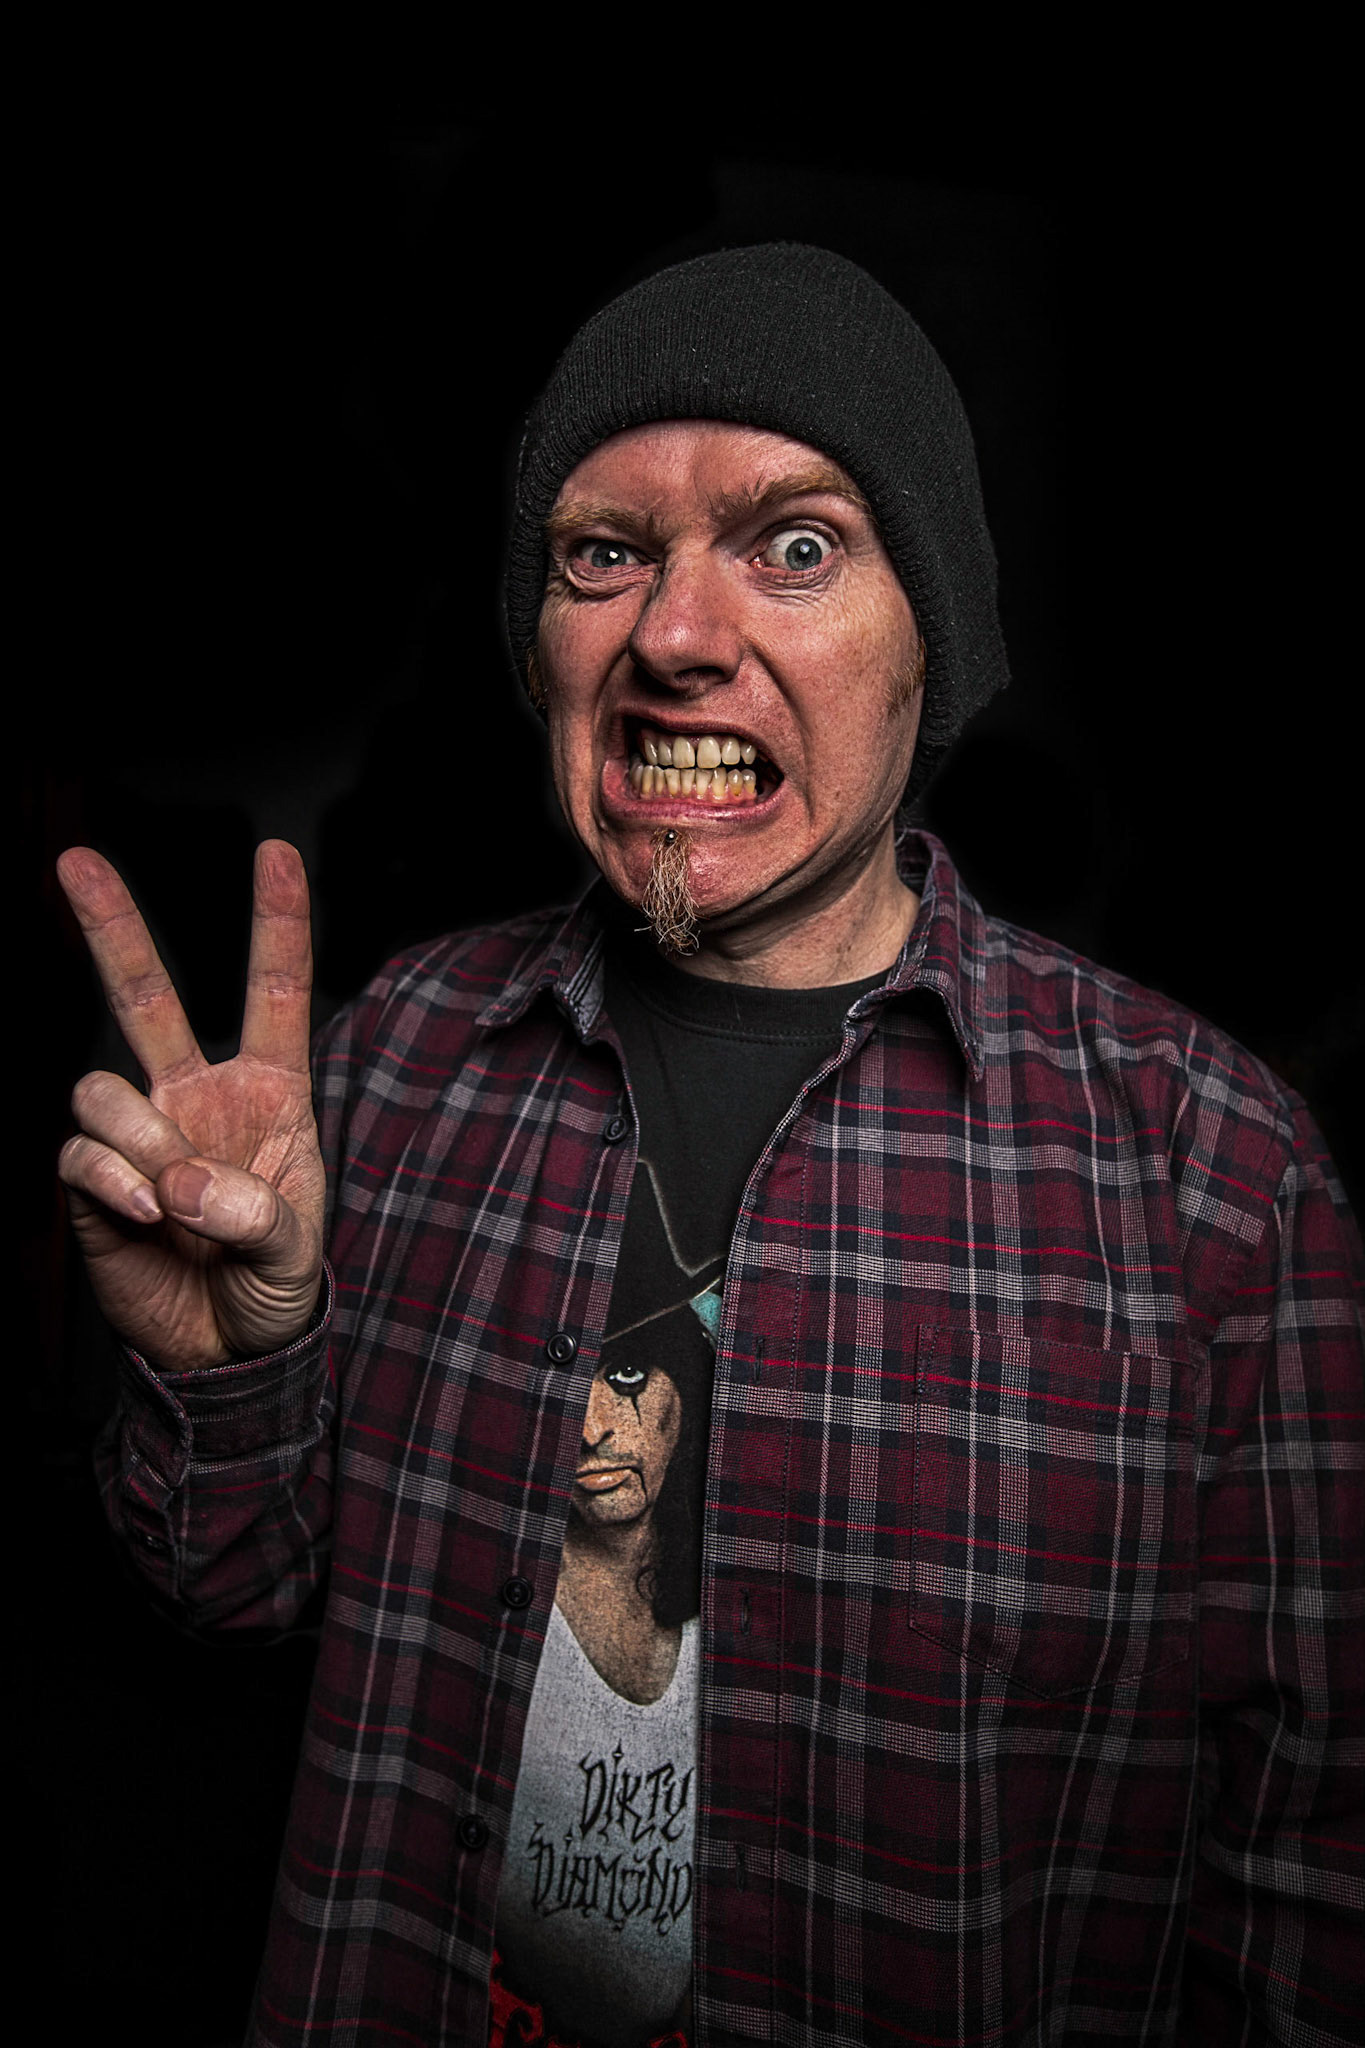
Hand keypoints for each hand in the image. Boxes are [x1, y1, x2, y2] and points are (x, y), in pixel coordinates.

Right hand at [56, 841, 325, 1371]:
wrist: (224, 1353)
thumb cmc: (272, 1288)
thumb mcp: (296, 1257)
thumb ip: (258, 1215)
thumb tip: (181, 1182)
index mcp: (269, 1091)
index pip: (273, 992)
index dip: (275, 922)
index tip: (275, 851)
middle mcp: (196, 1095)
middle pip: (146, 996)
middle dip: (112, 927)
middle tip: (73, 860)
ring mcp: (140, 1133)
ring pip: (102, 1087)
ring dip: (139, 1140)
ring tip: (174, 1203)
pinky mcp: (94, 1181)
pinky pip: (81, 1153)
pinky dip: (109, 1180)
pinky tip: (142, 1214)